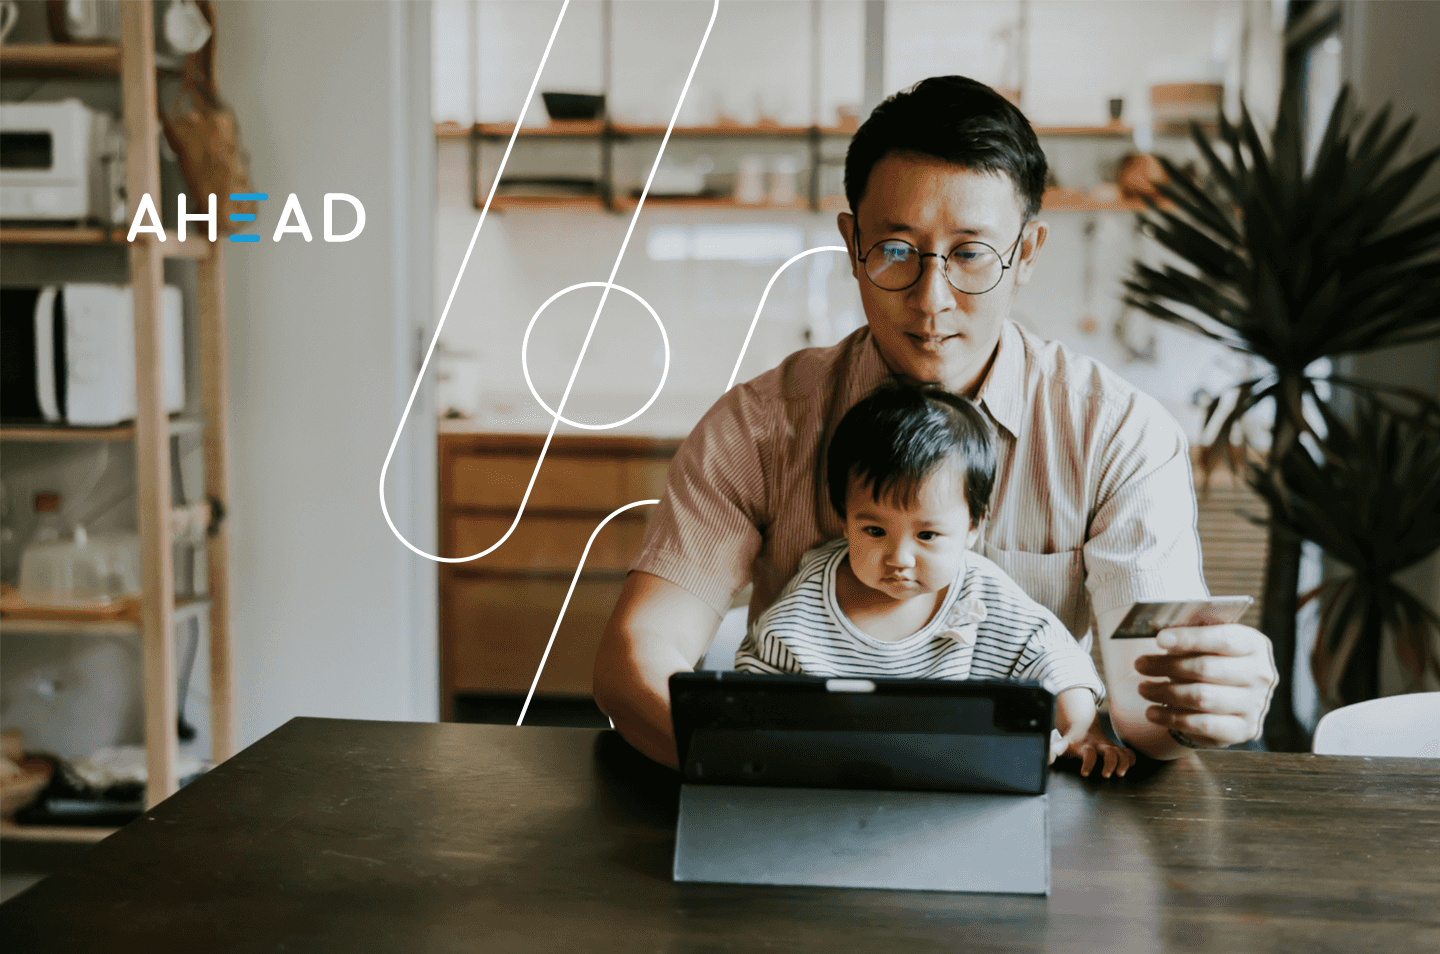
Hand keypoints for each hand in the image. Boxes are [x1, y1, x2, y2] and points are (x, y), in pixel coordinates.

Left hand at [1050, 723, 1135, 777]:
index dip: (1088, 763)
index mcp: (1085, 747)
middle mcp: (1099, 746)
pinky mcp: (1116, 748)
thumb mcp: (1062, 745)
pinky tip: (1131, 765)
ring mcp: (1109, 747)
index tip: (1084, 773)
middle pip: (1109, 752)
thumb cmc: (1072, 741)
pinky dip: (1131, 758)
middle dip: (1110, 763)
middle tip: (1106, 775)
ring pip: (1121, 752)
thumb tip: (1047, 760)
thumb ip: (1054, 750)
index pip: (1089, 753)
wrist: (1082, 726)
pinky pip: (1128, 752)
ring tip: (1120, 774)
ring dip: (1124, 763)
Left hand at [1134, 624, 1277, 747]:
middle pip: (1207, 669)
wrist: (1235, 696)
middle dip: (1167, 666)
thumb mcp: (1208, 642)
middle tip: (1140, 664)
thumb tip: (1163, 638)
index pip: (1223, 639)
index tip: (1159, 639)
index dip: (1189, 638)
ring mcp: (1255, 705)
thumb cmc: (1214, 661)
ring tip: (1143, 688)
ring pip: (1202, 698)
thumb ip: (1191, 636)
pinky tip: (1152, 712)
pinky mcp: (1243, 730)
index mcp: (1254, 645)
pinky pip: (1202, 725)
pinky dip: (1171, 719)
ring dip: (1164, 693)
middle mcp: (1261, 675)